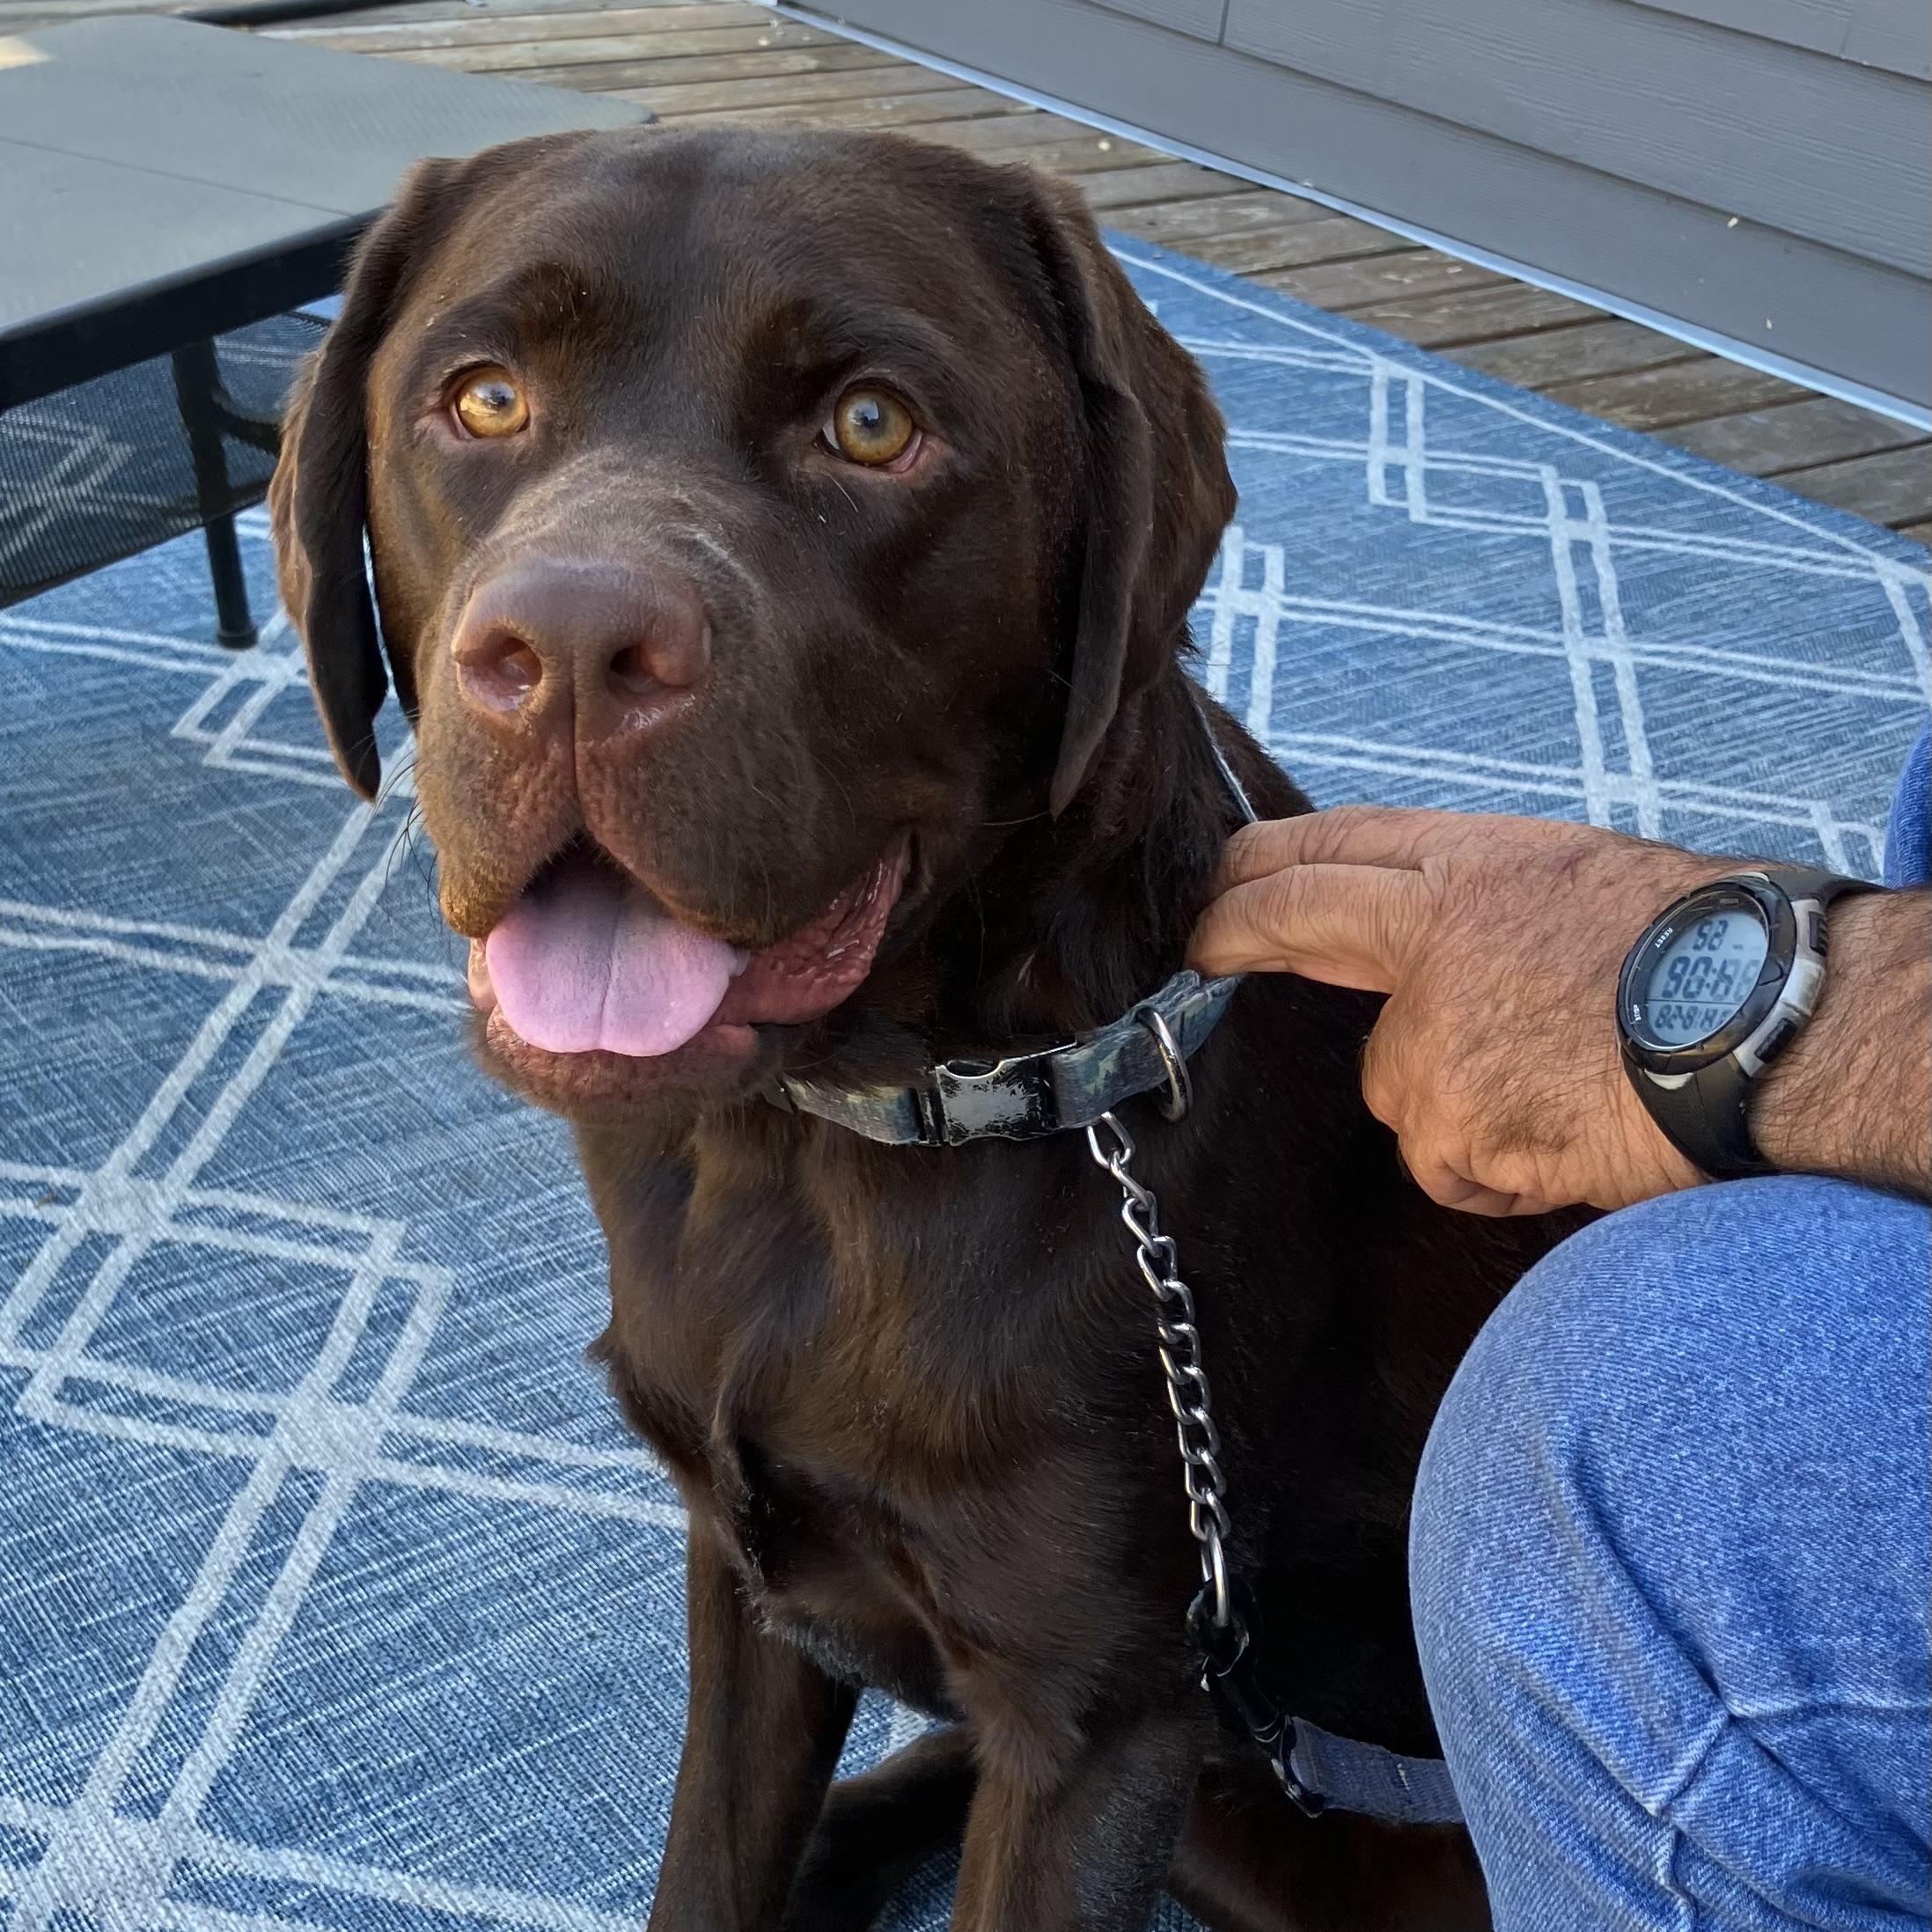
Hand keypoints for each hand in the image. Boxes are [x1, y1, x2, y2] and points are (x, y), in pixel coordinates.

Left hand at [1187, 806, 1717, 1215]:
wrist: (1767, 1030)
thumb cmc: (1704, 959)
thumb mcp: (1583, 887)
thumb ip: (1487, 913)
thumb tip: (1440, 954)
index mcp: (1478, 865)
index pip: (1334, 846)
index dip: (1261, 868)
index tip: (1220, 885)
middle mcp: (1433, 935)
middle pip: (1297, 919)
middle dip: (1233, 930)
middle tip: (1204, 951)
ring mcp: (1430, 1031)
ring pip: (1397, 1086)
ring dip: (1459, 1107)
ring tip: (1564, 1090)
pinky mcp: (1446, 1119)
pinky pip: (1447, 1163)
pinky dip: (1498, 1169)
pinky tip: (1570, 1137)